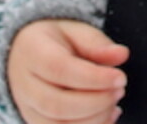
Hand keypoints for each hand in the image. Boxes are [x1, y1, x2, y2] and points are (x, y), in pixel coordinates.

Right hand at [7, 20, 129, 123]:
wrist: (25, 56)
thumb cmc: (54, 42)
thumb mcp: (75, 30)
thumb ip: (96, 43)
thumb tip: (121, 54)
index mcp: (32, 52)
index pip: (60, 69)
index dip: (93, 78)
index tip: (120, 78)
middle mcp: (24, 85)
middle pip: (57, 105)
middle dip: (96, 102)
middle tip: (119, 90)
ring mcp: (28, 109)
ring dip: (95, 119)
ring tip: (114, 101)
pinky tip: (108, 115)